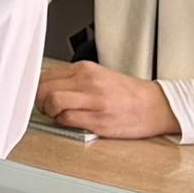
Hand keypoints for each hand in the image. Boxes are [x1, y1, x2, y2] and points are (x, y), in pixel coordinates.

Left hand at [37, 63, 177, 139]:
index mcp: (86, 69)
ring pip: (53, 102)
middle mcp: (88, 82)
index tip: (40, 95)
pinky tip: (69, 122)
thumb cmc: (127, 93)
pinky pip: (67, 120)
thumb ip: (74, 79)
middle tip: (44, 107)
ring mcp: (93, 101)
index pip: (46, 74)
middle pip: (45, 88)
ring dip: (48, 112)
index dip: (38, 87)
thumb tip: (48, 86)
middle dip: (39, 100)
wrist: (155, 106)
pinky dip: (62, 122)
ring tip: (55, 115)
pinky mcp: (98, 120)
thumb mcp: (99, 76)